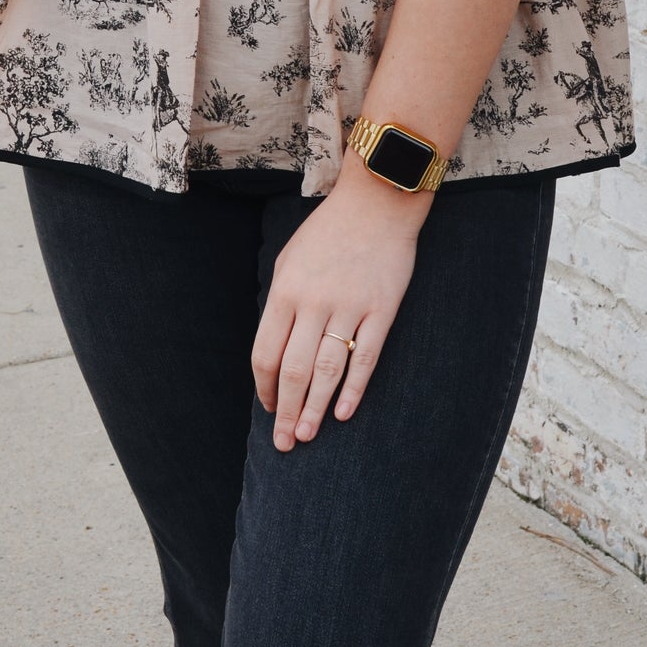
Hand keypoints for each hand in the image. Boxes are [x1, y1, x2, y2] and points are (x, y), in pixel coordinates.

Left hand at [251, 159, 432, 451]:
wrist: (377, 204)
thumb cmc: (328, 233)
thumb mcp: (290, 260)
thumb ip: (281, 303)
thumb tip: (274, 352)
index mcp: (286, 291)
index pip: (265, 353)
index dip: (264, 387)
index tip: (266, 407)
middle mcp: (314, 302)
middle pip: (293, 369)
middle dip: (285, 410)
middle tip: (284, 442)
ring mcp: (350, 307)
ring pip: (327, 370)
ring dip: (314, 408)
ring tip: (306, 435)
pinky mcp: (382, 310)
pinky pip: (366, 357)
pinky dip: (353, 389)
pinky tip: (343, 413)